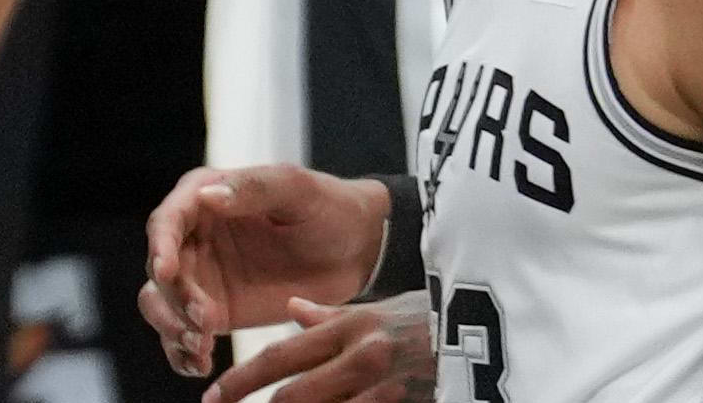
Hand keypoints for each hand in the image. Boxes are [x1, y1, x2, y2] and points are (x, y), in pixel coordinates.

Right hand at [139, 165, 394, 377]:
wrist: (357, 252)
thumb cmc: (327, 208)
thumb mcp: (295, 189)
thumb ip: (252, 188)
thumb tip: (207, 196)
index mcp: (204, 196)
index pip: (166, 222)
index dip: (160, 248)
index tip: (167, 273)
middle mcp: (193, 237)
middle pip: (159, 271)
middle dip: (174, 299)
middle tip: (205, 322)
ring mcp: (201, 278)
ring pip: (161, 305)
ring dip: (172, 327)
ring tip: (202, 347)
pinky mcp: (214, 313)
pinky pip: (184, 335)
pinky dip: (182, 353)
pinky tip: (201, 365)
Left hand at [209, 296, 439, 402]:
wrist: (488, 332)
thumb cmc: (428, 320)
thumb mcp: (379, 308)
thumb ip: (331, 315)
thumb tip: (291, 310)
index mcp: (350, 327)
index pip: (281, 356)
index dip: (242, 379)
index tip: (213, 396)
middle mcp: (362, 356)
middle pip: (294, 395)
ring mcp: (386, 387)